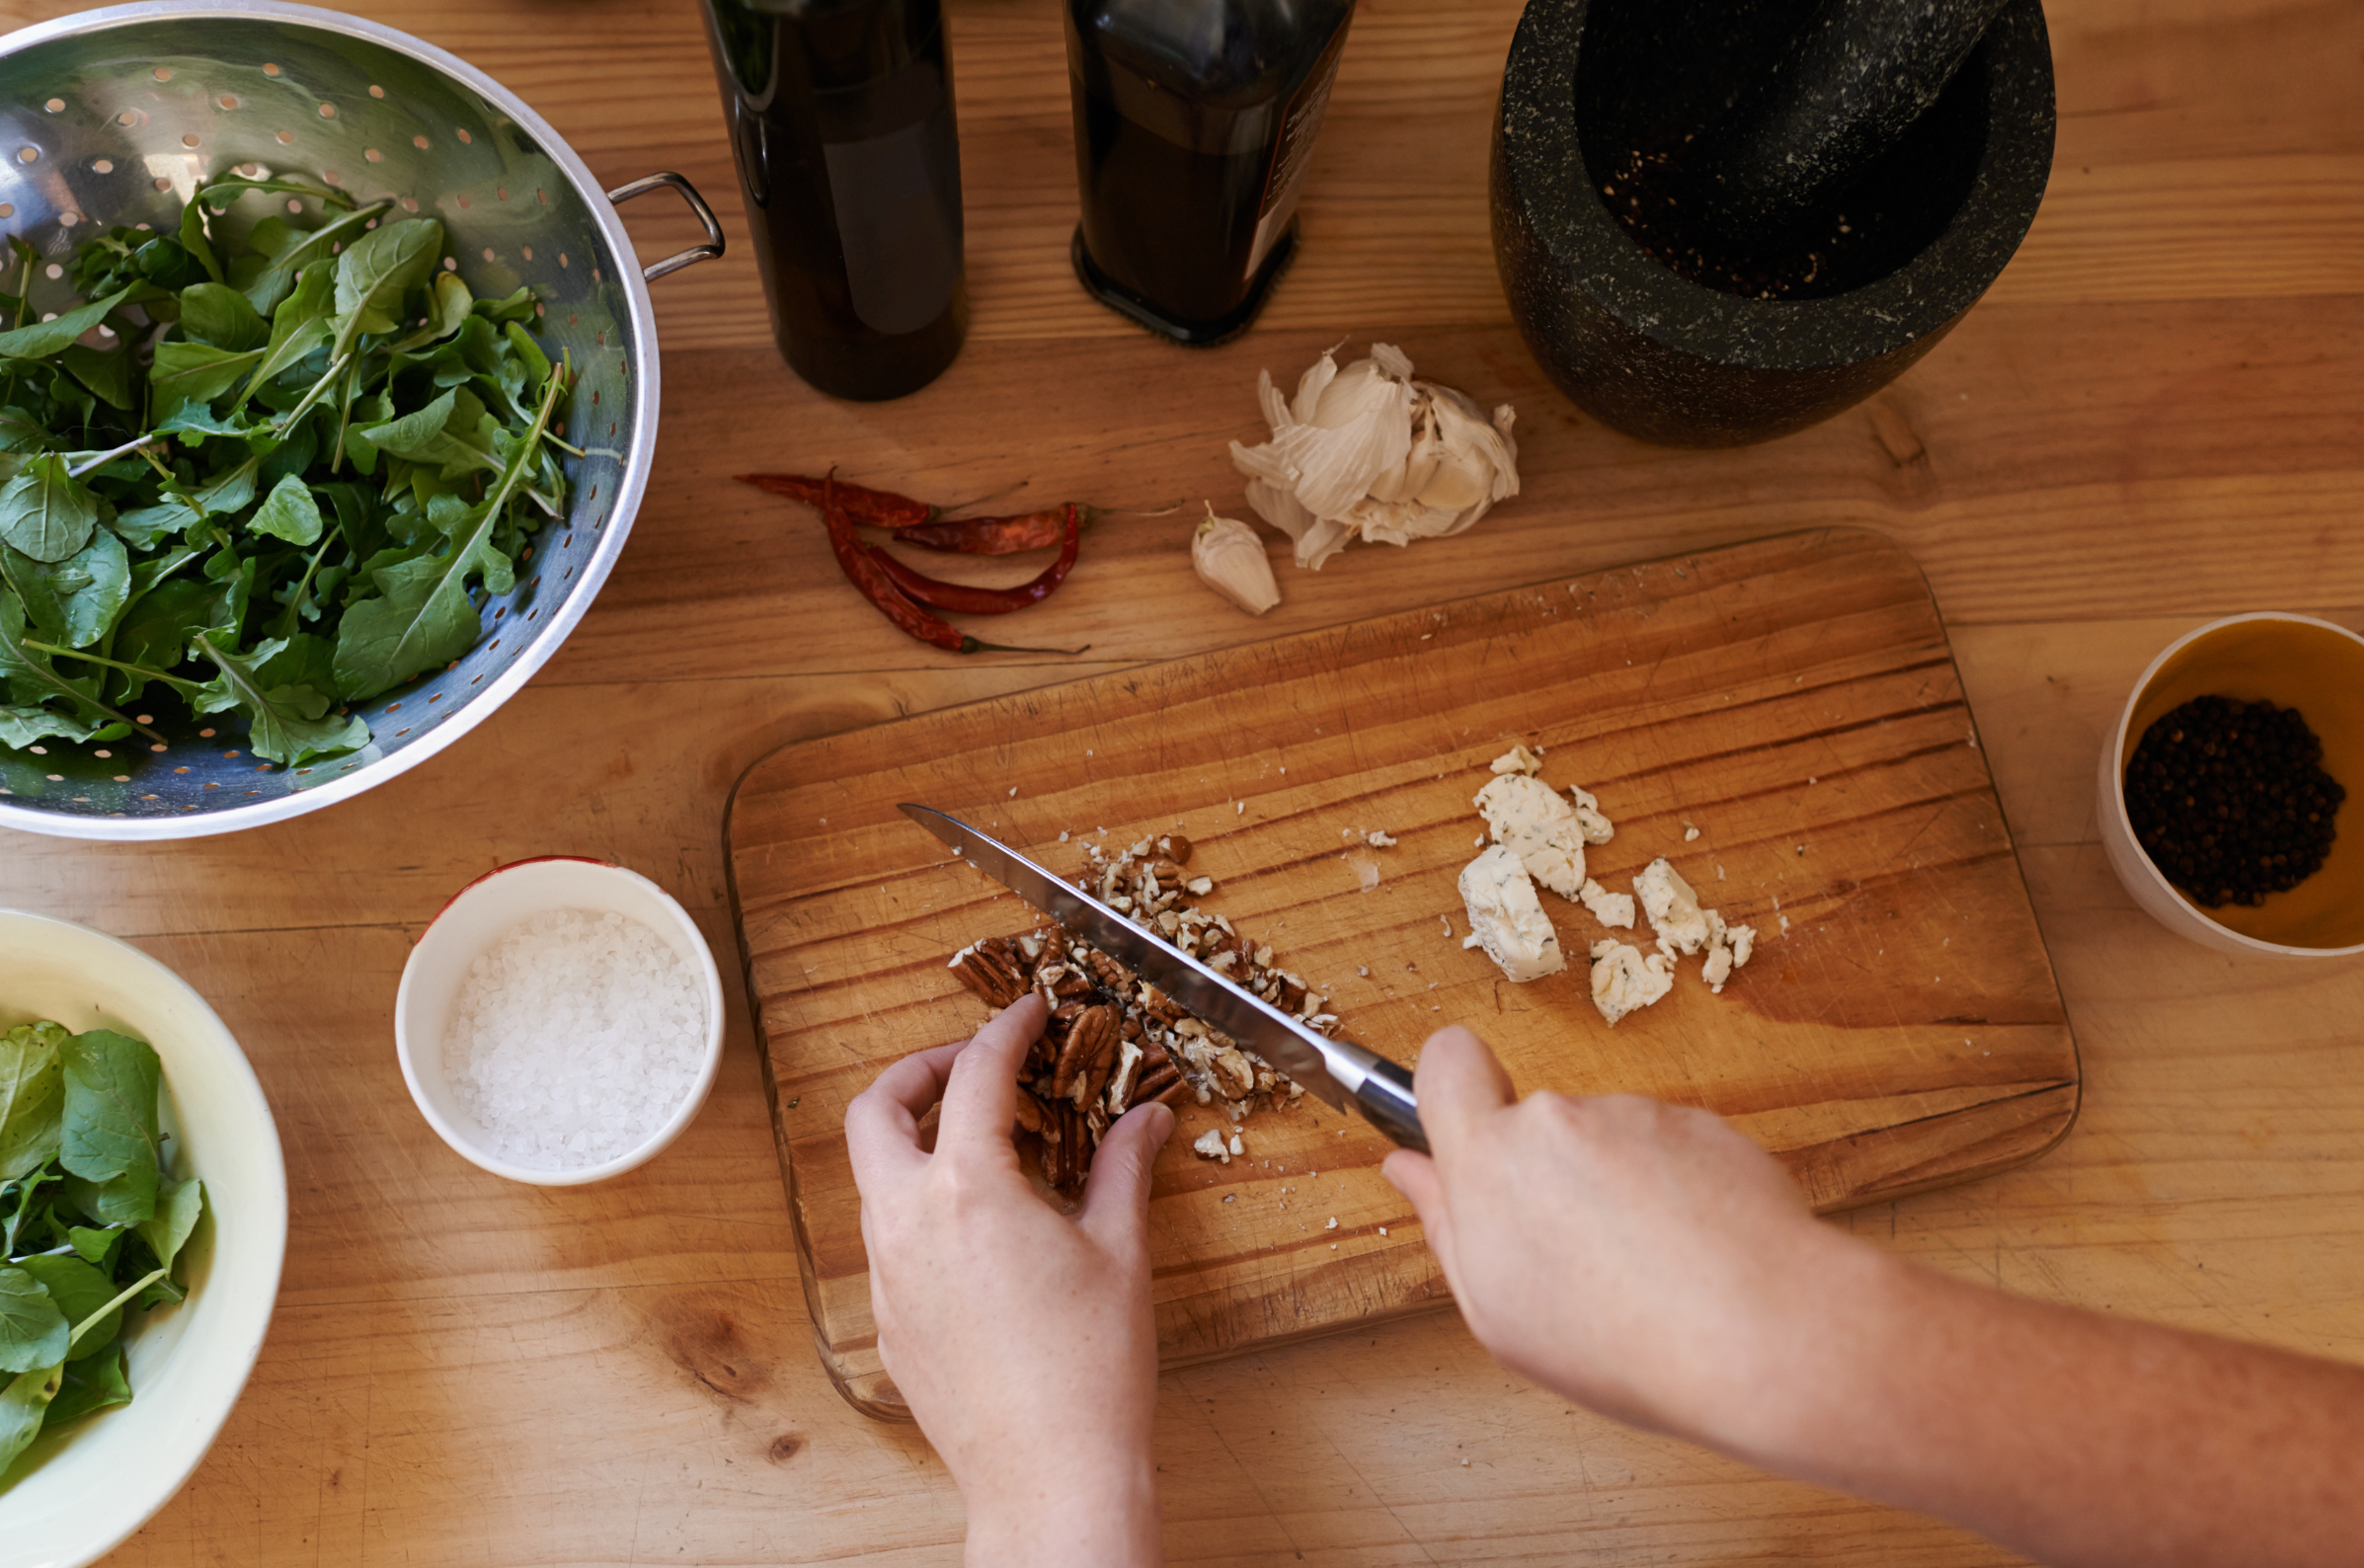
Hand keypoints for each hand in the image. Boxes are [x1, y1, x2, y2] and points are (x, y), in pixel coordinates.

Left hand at [845, 993, 1174, 1566]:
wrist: (1051, 1479)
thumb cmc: (1091, 1373)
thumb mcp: (1121, 1252)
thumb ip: (1125, 1169)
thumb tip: (1145, 1120)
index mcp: (968, 1191)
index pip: (976, 1075)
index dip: (1005, 1030)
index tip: (1029, 1014)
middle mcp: (908, 1224)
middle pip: (874, 1111)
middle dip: (919, 1072)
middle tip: (973, 1067)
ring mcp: (888, 1277)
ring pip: (873, 1178)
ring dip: (917, 1143)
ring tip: (987, 1149)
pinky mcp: (889, 1323)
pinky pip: (888, 1241)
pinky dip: (920, 1209)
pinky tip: (981, 1230)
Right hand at [1380, 1026, 1882, 1446]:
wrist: (1760, 1332)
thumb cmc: (1622, 1343)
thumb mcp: (1497, 1311)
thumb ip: (1443, 1223)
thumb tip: (1408, 1168)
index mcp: (1490, 1159)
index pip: (1445, 1061)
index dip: (1449, 1086)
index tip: (1465, 1130)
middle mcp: (1558, 1118)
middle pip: (1532, 1124)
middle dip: (1548, 1175)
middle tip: (1579, 1257)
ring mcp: (1637, 1115)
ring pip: (1606, 1143)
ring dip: (1618, 1188)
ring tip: (1650, 1271)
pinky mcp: (1704, 1124)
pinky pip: (1669, 1151)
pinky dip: (1677, 1192)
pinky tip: (1697, 1255)